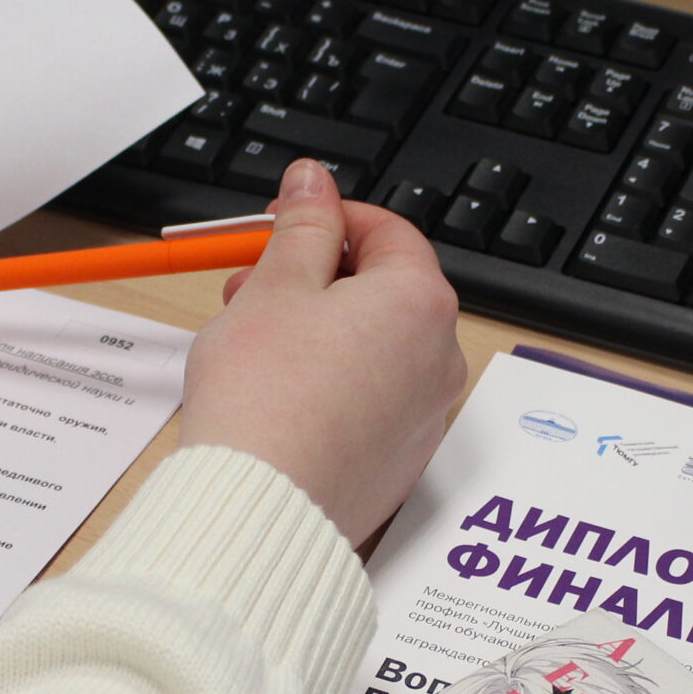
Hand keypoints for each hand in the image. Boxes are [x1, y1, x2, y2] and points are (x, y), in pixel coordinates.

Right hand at [179, 159, 466, 542]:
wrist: (260, 508)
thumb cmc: (265, 401)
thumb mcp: (275, 287)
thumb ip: (301, 227)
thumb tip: (314, 186)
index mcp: (419, 304)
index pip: (388, 232)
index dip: (329, 217)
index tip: (284, 219)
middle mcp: (438, 360)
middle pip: (384, 290)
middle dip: (316, 275)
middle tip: (253, 280)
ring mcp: (423, 416)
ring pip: (375, 347)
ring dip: (320, 329)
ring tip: (254, 338)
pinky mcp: (398, 462)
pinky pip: (371, 401)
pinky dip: (331, 383)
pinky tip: (277, 393)